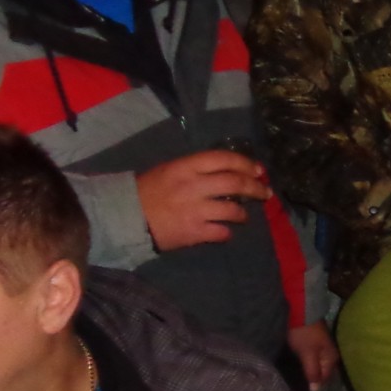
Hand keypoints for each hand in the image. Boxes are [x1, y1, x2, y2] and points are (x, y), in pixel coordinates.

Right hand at [135, 150, 273, 250]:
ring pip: (233, 210)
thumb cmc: (148, 190)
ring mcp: (195, 210)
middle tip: (265, 193)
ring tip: (243, 215)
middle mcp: (193, 186)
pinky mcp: (194, 232)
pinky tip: (226, 231)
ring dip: (243, 213)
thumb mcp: (169, 170)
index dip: (245, 163)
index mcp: (185, 167)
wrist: (126, 216)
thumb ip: (197, 169)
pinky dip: (228, 232)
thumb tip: (229, 170)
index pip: (223, 159)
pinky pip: (222, 232)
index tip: (258, 170)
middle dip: (255, 188)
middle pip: (235, 183)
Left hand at [285, 320, 338, 390]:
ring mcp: (323, 347)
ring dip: (308, 369)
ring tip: (295, 374)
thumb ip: (312, 372)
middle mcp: (330, 354)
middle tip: (296, 383)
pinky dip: (305, 361)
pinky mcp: (314, 342)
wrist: (299, 311)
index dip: (313, 384)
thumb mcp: (308, 355)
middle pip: (321, 372)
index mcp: (332, 358)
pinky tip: (297, 363)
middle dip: (311, 377)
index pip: (324, 379)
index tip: (300, 389)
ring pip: (316, 364)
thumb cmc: (304, 334)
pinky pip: (312, 357)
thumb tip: (315, 390)